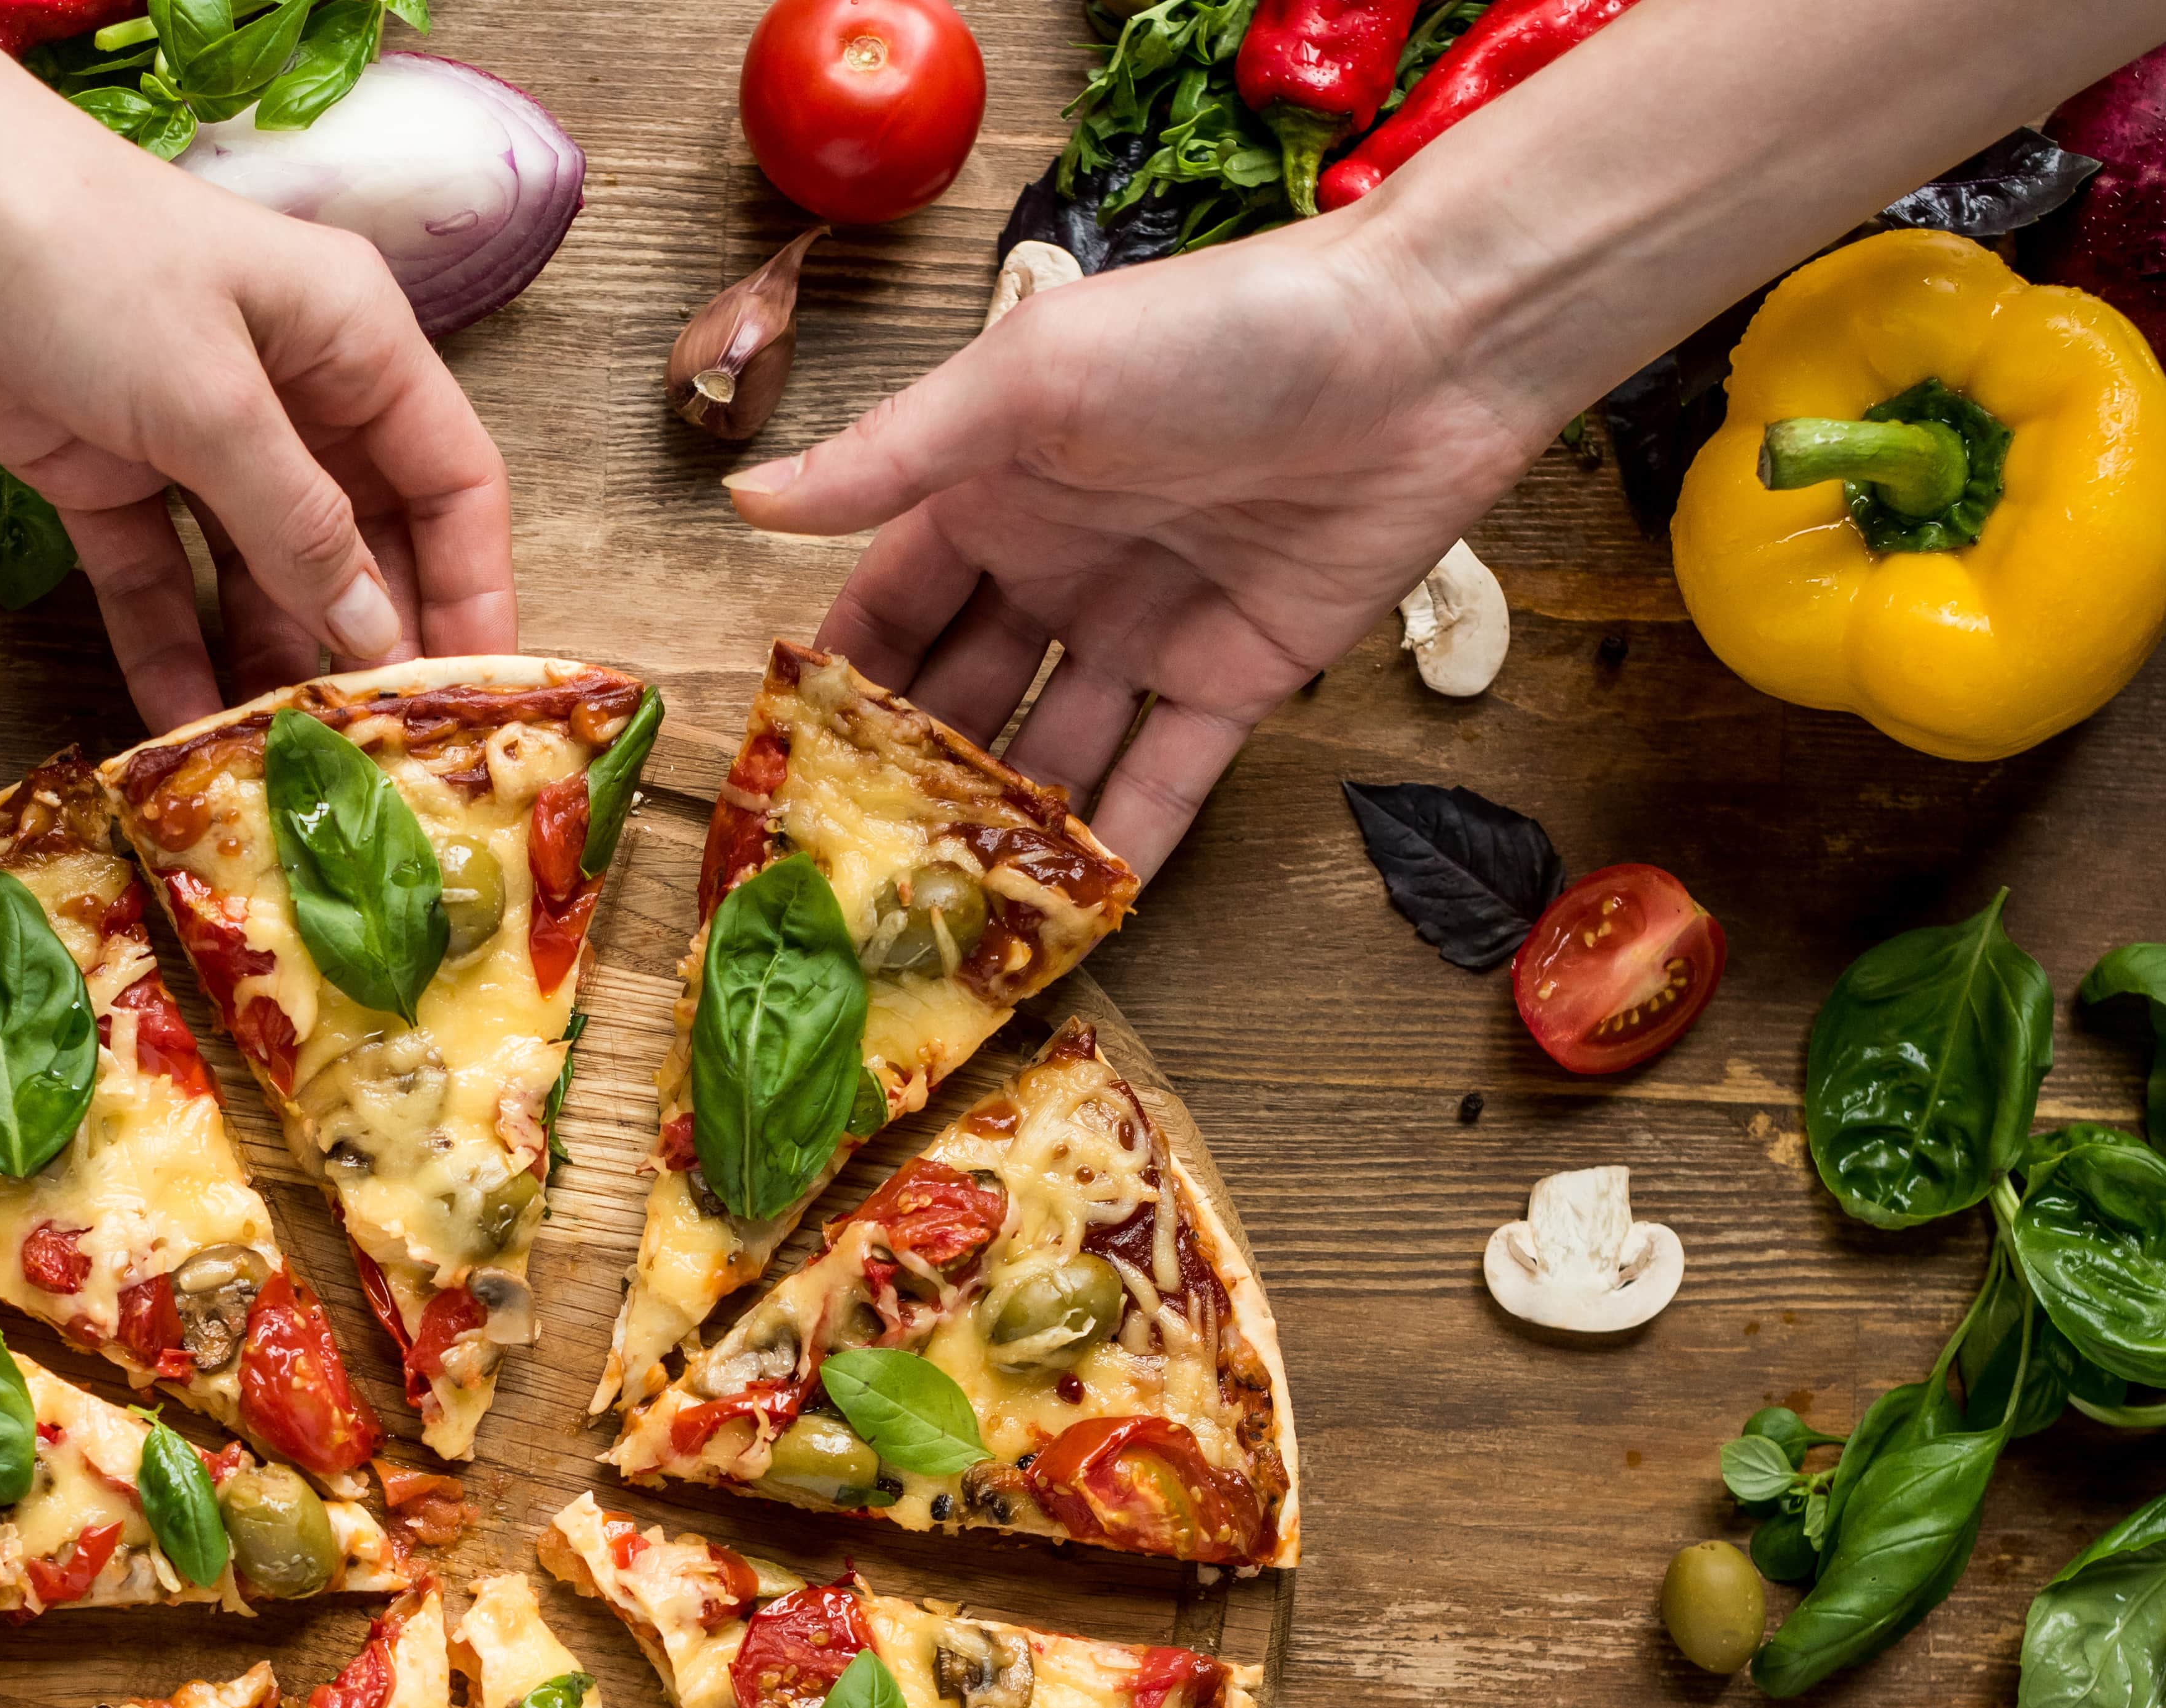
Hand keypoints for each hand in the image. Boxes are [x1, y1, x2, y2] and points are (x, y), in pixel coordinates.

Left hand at [0, 0, 509, 727]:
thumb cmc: (77, 256)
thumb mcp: (211, 399)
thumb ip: (300, 525)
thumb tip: (377, 635)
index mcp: (351, 339)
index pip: (451, 478)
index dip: (472, 587)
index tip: (475, 697)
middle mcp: (288, 389)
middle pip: (362, 539)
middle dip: (369, 642)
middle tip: (379, 758)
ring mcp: (192, 435)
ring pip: (260, 573)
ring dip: (271, 662)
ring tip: (286, 765)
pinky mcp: (102, 471)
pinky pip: (159, 581)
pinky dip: (171, 649)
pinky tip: (186, 726)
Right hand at [730, 221, 1553, 873]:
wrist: (1421, 350)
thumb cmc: (1216, 332)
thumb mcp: (1028, 379)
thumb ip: (889, 456)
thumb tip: (744, 499)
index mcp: (996, 491)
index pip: (889, 606)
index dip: (839, 683)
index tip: (783, 772)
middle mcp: (1061, 567)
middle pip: (962, 693)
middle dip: (909, 777)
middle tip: (850, 874)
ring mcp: (1148, 630)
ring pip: (1053, 750)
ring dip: (1002, 826)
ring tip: (939, 917)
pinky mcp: (1241, 680)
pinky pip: (1165, 780)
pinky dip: (1121, 845)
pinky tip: (1068, 916)